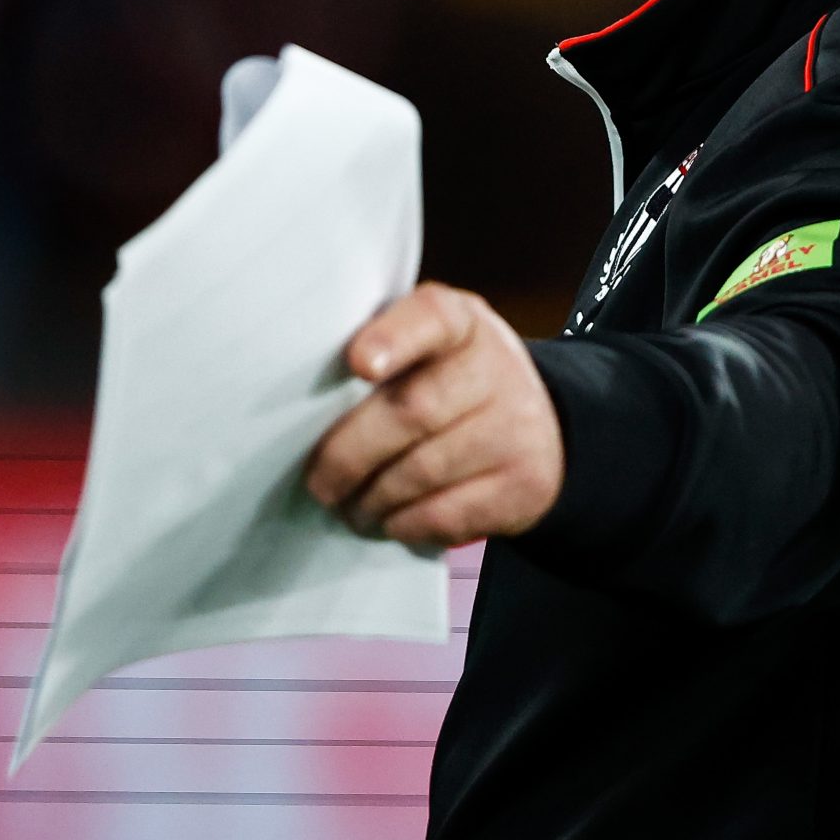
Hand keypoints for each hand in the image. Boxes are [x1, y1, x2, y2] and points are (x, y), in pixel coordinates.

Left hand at [304, 282, 563, 548]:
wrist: (540, 427)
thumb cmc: (451, 382)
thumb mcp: (426, 348)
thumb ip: (378, 355)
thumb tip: (299, 404)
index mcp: (461, 322)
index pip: (431, 315)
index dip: (393, 338)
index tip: (357, 364)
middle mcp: (496, 367)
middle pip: (413, 410)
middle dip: (350, 454)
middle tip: (319, 482)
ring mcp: (517, 427)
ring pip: (422, 472)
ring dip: (370, 499)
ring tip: (346, 506)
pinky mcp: (525, 485)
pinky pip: (446, 514)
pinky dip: (403, 524)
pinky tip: (387, 520)